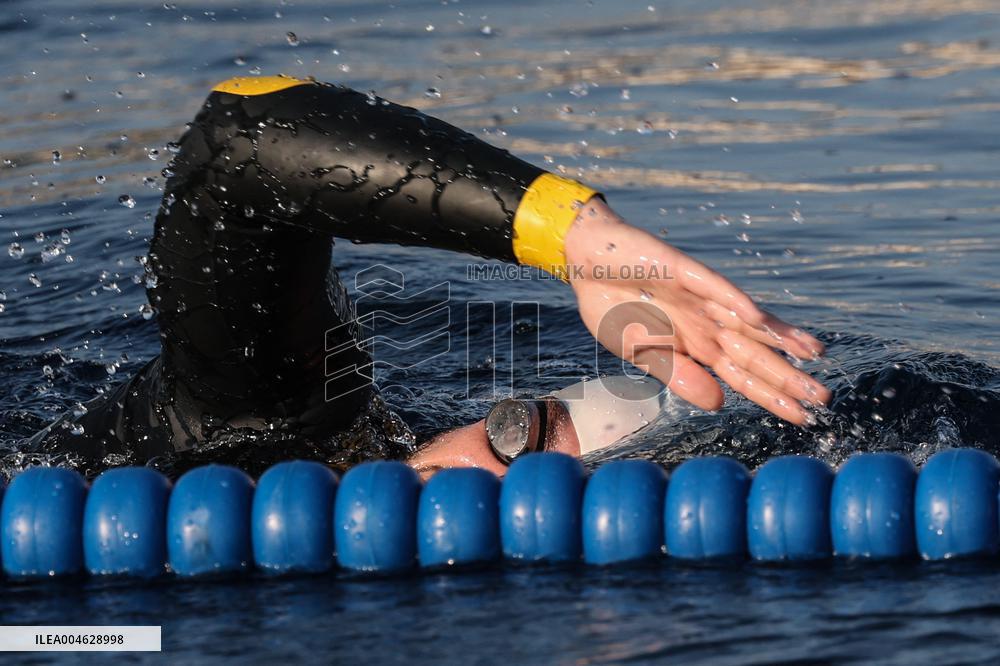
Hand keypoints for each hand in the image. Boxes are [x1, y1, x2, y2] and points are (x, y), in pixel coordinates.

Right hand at [563, 198, 829, 425]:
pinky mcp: (682, 270)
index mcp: (697, 346)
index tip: (805, 417)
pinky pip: (712, 286)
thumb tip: (721, 404)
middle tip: (824, 397)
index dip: (773, 396)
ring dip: (778, 336)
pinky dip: (733, 300)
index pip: (743, 377)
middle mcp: (707, 323)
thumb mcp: (641, 354)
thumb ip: (678, 376)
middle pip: (755, 353)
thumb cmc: (614, 307)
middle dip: (788, 375)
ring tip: (813, 352)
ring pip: (747, 319)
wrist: (587, 262)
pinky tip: (756, 316)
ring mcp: (699, 296)